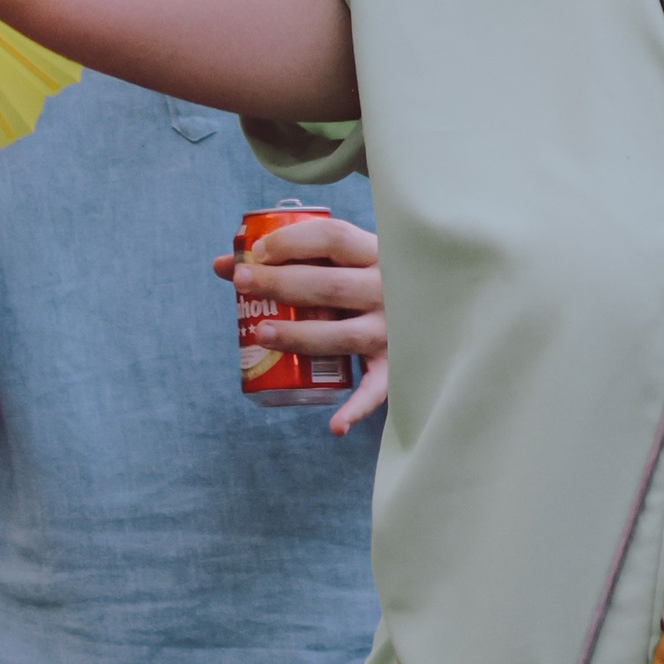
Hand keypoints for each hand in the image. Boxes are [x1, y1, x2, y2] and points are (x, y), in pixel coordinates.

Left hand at [217, 211, 385, 434]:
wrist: (442, 306)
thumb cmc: (372, 280)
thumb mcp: (345, 261)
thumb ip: (292, 259)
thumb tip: (222, 264)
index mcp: (376, 252)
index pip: (334, 238)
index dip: (292, 241)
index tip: (258, 250)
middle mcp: (388, 289)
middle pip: (329, 286)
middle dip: (279, 284)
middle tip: (242, 283)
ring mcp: (393, 329)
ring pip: (342, 336)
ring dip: (299, 336)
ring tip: (260, 334)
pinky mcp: (398, 365)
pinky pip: (377, 390)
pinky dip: (357, 409)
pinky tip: (334, 425)